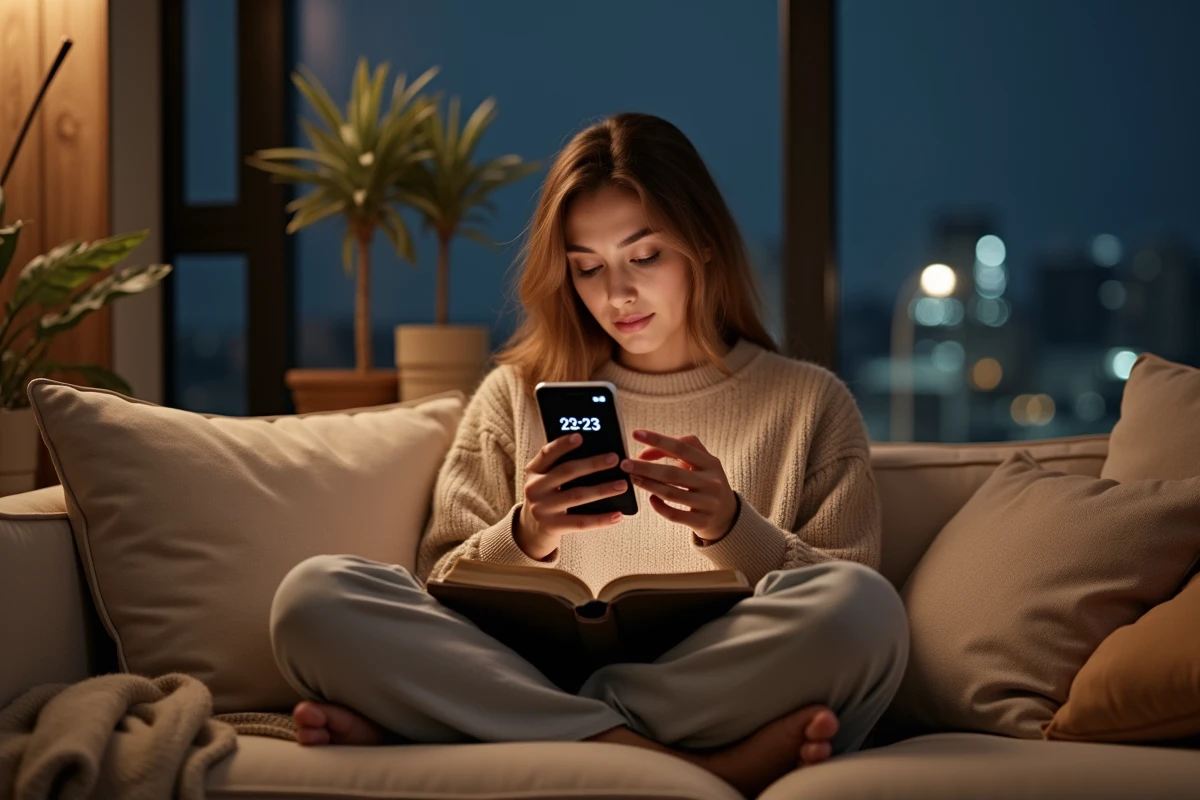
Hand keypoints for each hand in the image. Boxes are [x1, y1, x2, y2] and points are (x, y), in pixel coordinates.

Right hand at [516, 433, 628, 559]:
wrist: (531, 528)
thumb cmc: (547, 495)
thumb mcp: (545, 478)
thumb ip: (560, 465)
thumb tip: (596, 452)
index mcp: (533, 471)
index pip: (547, 453)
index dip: (562, 445)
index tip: (580, 437)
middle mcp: (534, 488)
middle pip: (566, 472)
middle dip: (592, 464)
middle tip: (614, 459)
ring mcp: (542, 509)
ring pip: (577, 496)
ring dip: (602, 490)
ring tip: (622, 485)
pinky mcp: (552, 526)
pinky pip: (581, 522)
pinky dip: (601, 519)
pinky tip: (618, 514)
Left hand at [620, 429, 738, 542]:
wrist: (728, 515)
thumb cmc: (707, 482)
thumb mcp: (701, 464)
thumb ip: (676, 453)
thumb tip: (644, 453)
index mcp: (710, 462)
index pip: (682, 446)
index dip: (658, 439)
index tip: (636, 434)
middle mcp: (711, 481)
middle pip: (672, 473)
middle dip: (645, 467)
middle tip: (624, 463)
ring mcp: (708, 503)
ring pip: (671, 494)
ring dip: (648, 485)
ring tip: (632, 478)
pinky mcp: (702, 521)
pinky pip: (674, 515)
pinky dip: (659, 506)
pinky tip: (650, 498)